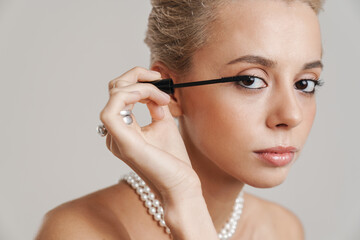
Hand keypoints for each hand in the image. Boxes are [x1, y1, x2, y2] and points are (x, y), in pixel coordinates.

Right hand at [99, 67, 201, 203]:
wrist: (181, 184)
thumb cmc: (173, 159)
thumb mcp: (163, 122)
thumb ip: (154, 103)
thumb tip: (153, 85)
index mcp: (123, 128)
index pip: (121, 93)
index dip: (141, 81)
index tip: (163, 85)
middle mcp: (114, 132)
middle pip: (115, 88)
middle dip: (138, 76)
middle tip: (161, 80)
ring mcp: (115, 137)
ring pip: (115, 93)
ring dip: (142, 87)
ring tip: (163, 100)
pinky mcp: (122, 141)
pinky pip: (113, 107)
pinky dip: (133, 94)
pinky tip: (151, 99)